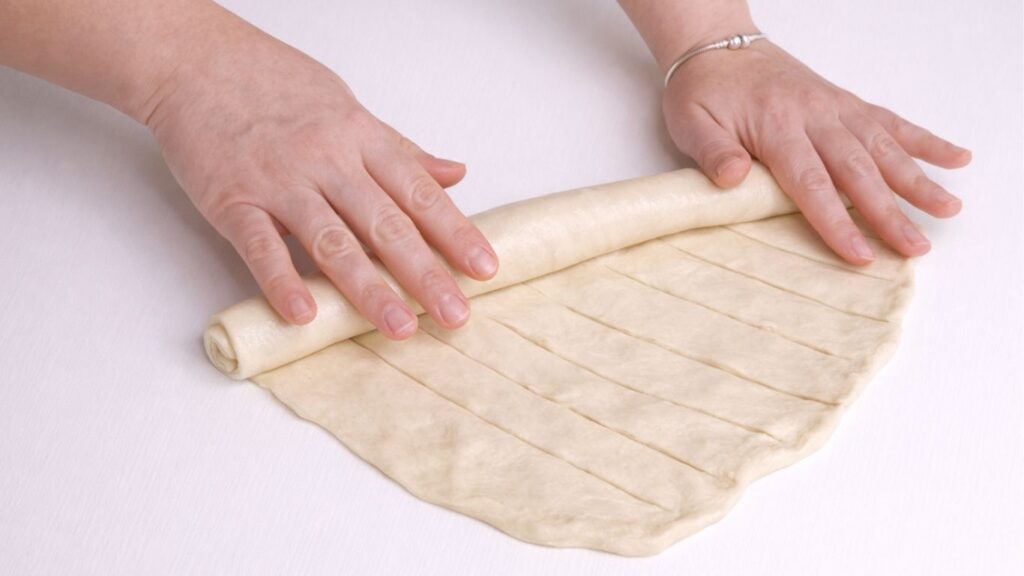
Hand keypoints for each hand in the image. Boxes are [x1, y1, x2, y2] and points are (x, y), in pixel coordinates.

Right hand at [145, 22, 497, 337]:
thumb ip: (400, 149)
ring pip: (332, 241)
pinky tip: (306, 315)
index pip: (418, 193)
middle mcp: (326, 160)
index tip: (484, 269)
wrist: (195, 61)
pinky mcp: (232, 199)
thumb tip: (455, 173)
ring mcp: (279, 181)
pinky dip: (283, 281)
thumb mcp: (348, 107)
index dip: (454, 233)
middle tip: (454, 315)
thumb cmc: (274, 84)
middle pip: (386, 224)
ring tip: (399, 328)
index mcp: (360, 138)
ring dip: (368, 288)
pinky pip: (260, 246)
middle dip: (424, 274)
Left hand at [663, 40, 970, 262]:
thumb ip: (712, 152)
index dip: (837, 222)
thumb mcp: (691, 122)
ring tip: (947, 209)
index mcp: (777, 128)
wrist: (717, 47)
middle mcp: (815, 117)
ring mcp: (835, 108)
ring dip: (917, 180)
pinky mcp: (845, 103)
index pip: (811, 184)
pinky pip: (890, 122)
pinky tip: (954, 157)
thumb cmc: (703, 91)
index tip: (859, 254)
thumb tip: (732, 178)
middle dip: (890, 212)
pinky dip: (924, 140)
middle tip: (916, 247)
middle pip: (859, 170)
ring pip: (883, 147)